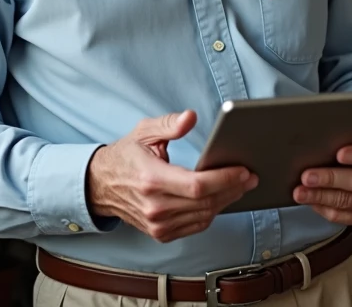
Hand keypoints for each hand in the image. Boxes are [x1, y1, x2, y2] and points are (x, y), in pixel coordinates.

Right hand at [88, 110, 257, 242]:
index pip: (197, 185)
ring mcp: (157, 224)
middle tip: (250, 176)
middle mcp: (154, 206)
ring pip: (204, 216)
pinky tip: (221, 198)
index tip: (244, 170)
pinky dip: (212, 213)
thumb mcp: (144, 132)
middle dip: (233, 189)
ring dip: (226, 202)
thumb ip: (169, 124)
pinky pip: (195, 226)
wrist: (100, 185)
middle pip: (205, 203)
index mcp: (151, 179)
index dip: (224, 179)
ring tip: (241, 186)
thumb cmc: (126, 155)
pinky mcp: (160, 233)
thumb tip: (191, 117)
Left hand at [293, 140, 351, 226]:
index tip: (339, 154)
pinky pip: (342, 216)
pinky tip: (310, 201)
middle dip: (330, 179)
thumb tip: (321, 145)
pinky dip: (323, 208)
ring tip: (300, 192)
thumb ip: (350, 143)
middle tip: (307, 176)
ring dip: (320, 196)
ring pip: (346, 201)